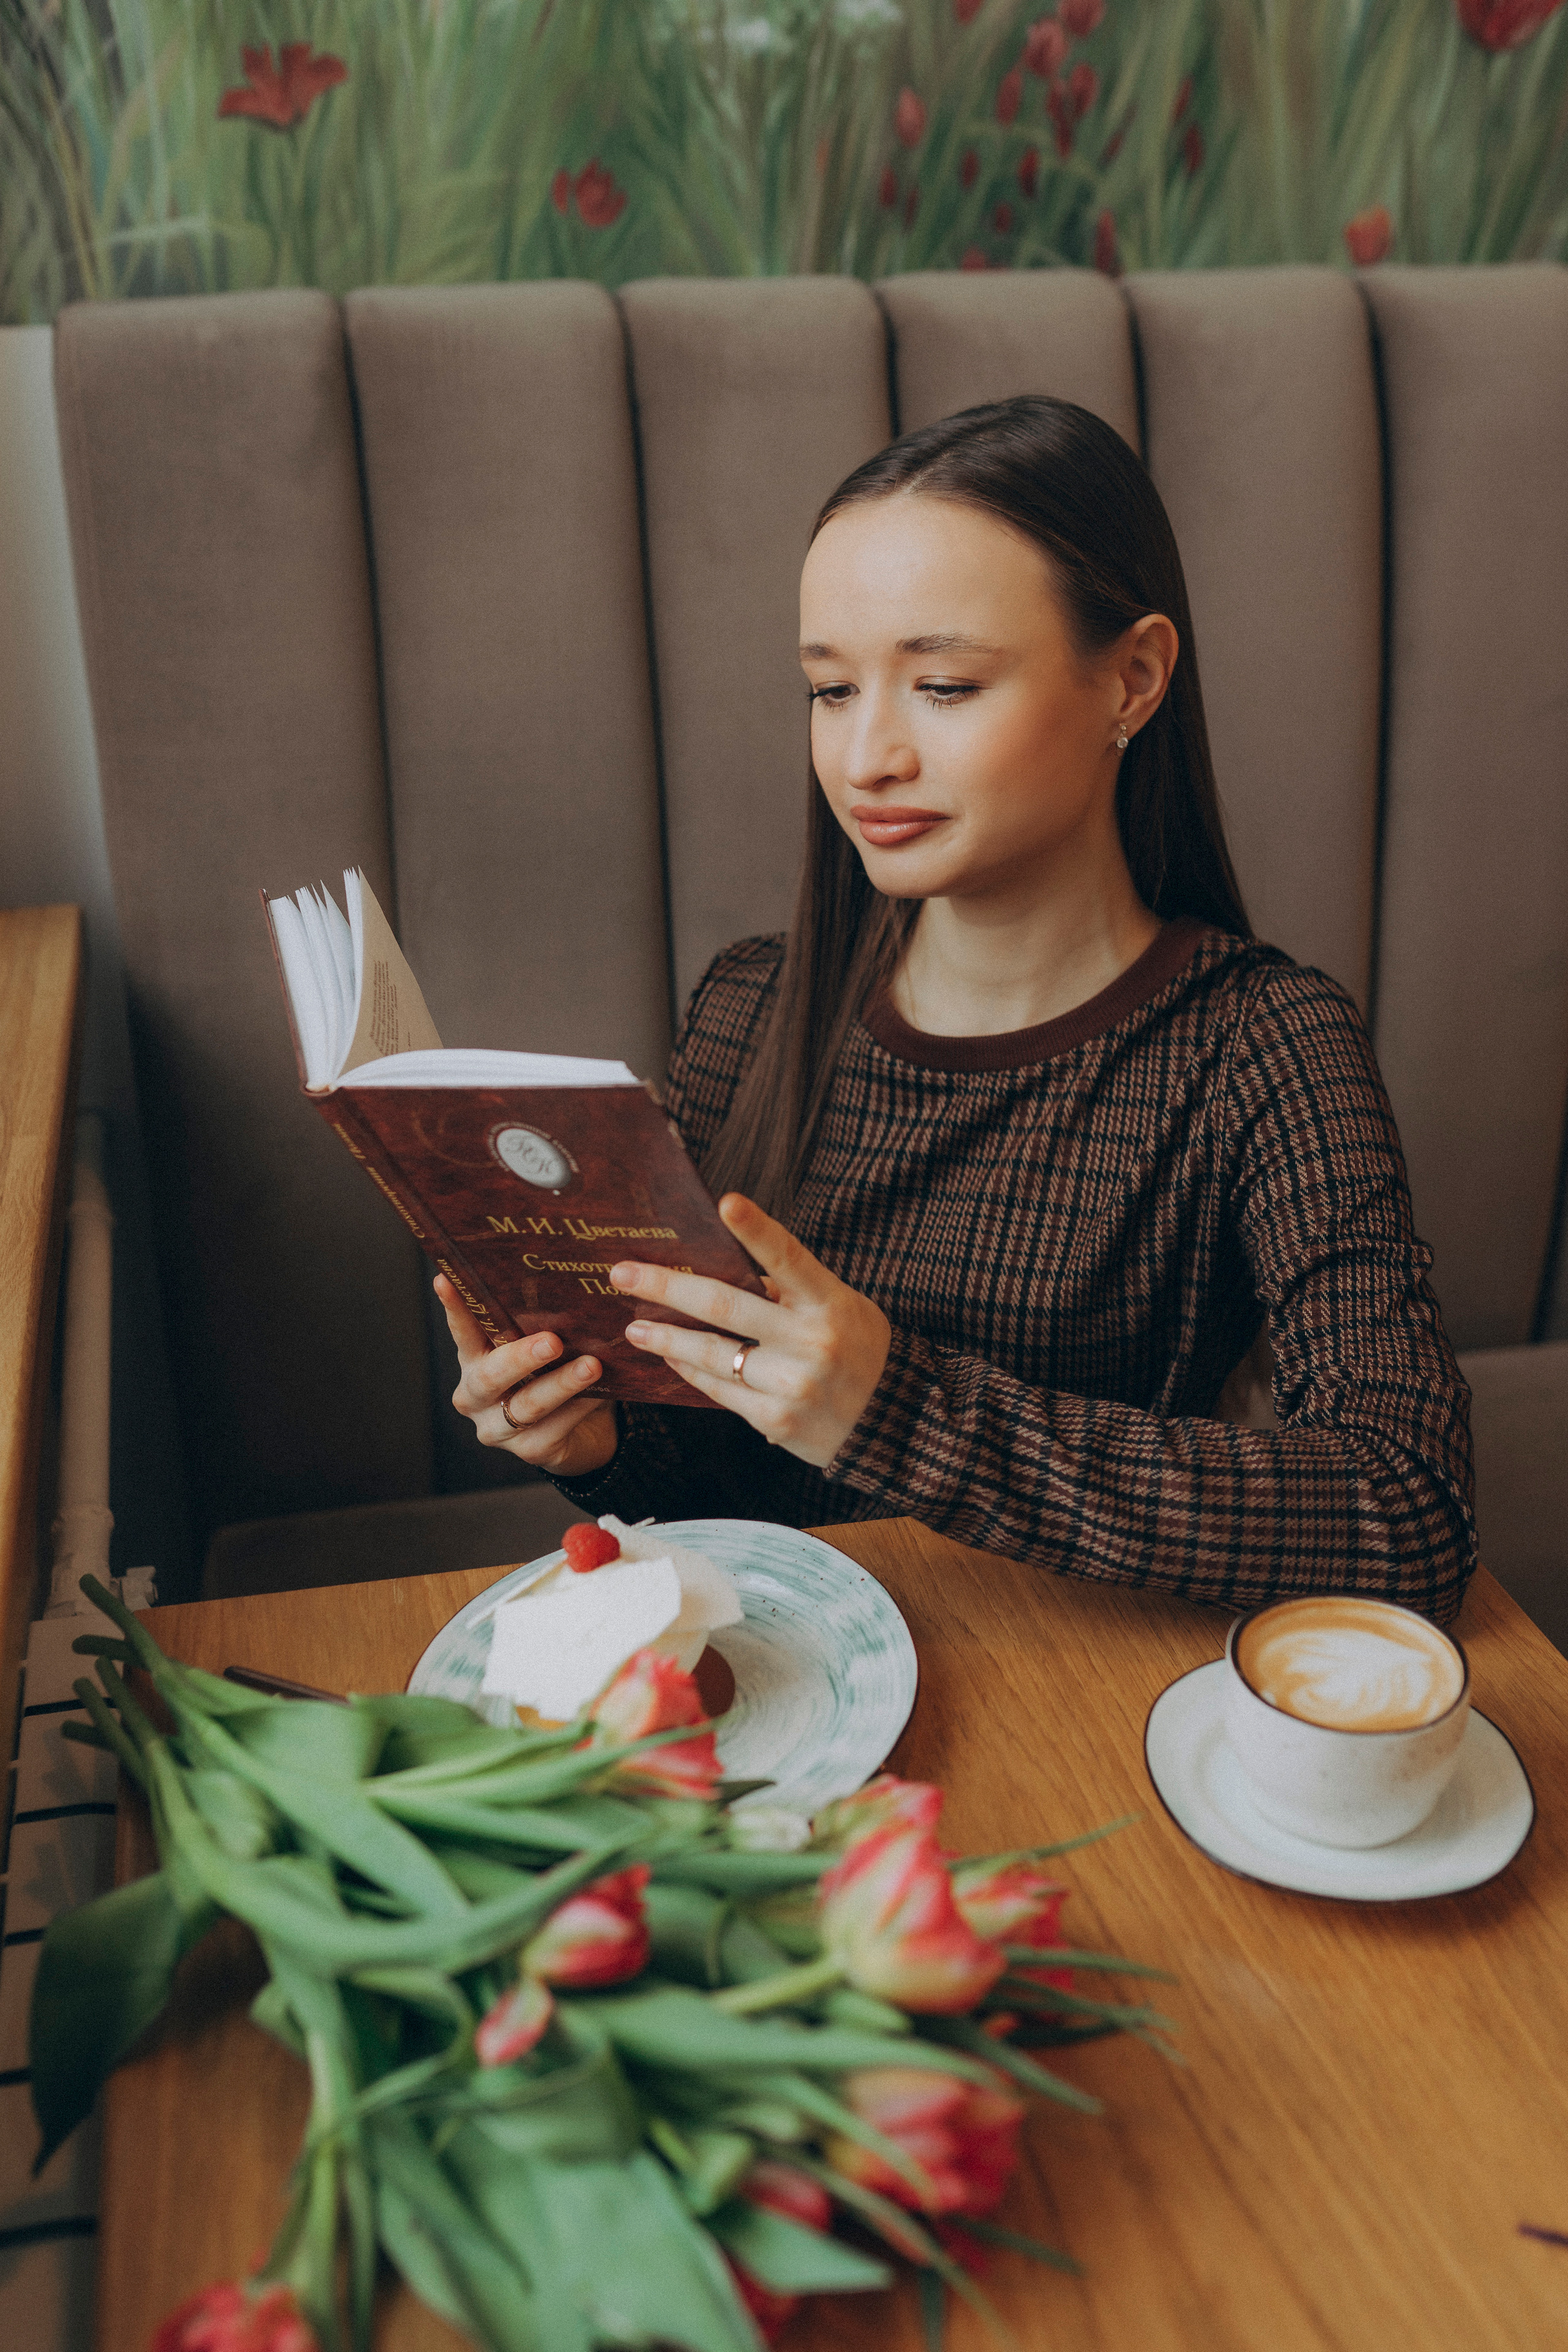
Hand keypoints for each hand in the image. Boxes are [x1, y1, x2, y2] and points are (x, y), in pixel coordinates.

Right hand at [434, 1274, 618, 1476]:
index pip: (462, 1330)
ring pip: (527, 1405)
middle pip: (490, 1376)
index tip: (445, 1280)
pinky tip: (600, 1394)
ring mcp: (498, 1427)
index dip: (454, 1308)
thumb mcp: (546, 1344)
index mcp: (474, 1359)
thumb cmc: (556, 1373)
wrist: (584, 1430)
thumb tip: (565, 1294)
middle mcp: (476, 1395)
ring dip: (561, 1384)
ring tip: (591, 1366)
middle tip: (552, 1341)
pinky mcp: (529, 1450)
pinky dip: (579, 1408)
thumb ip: (541, 1324)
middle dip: (520, 1357)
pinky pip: (554, 1428)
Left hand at [613, 1194, 890, 1469]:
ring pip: (712, 1354)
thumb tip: (725, 1272)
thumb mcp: (840, 1308)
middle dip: (667, 1288)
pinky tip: (669, 1359)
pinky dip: (691, 1372)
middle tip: (623, 1274)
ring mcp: (792, 1383)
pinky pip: (720, 1390)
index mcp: (830, 1302)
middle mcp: (811, 1341)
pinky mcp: (776, 1419)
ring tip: (635, 1327)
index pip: (789, 1257)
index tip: (725, 1202)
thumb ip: (790, 1291)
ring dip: (666, 1338)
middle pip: (725, 1306)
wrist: (892, 1423)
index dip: (757, 1229)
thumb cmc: (859, 1350)